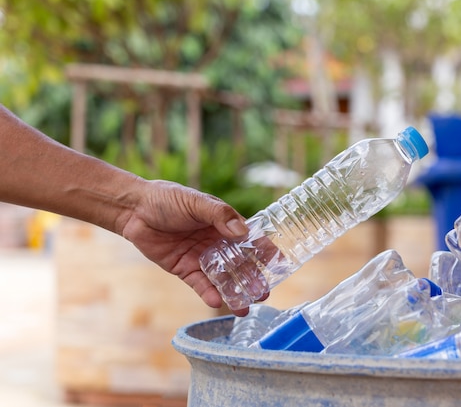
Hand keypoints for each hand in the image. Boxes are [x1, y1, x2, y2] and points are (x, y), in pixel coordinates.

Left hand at [119, 179, 262, 315]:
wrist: (134, 210)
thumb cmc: (167, 198)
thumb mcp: (196, 202)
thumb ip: (219, 215)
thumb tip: (242, 232)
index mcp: (224, 224)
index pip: (250, 239)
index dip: (265, 251)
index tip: (280, 264)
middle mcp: (217, 243)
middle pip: (240, 264)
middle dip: (252, 279)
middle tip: (263, 294)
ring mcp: (201, 257)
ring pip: (222, 278)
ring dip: (234, 292)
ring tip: (245, 307)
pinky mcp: (184, 269)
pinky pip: (200, 284)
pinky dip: (209, 293)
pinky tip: (218, 302)